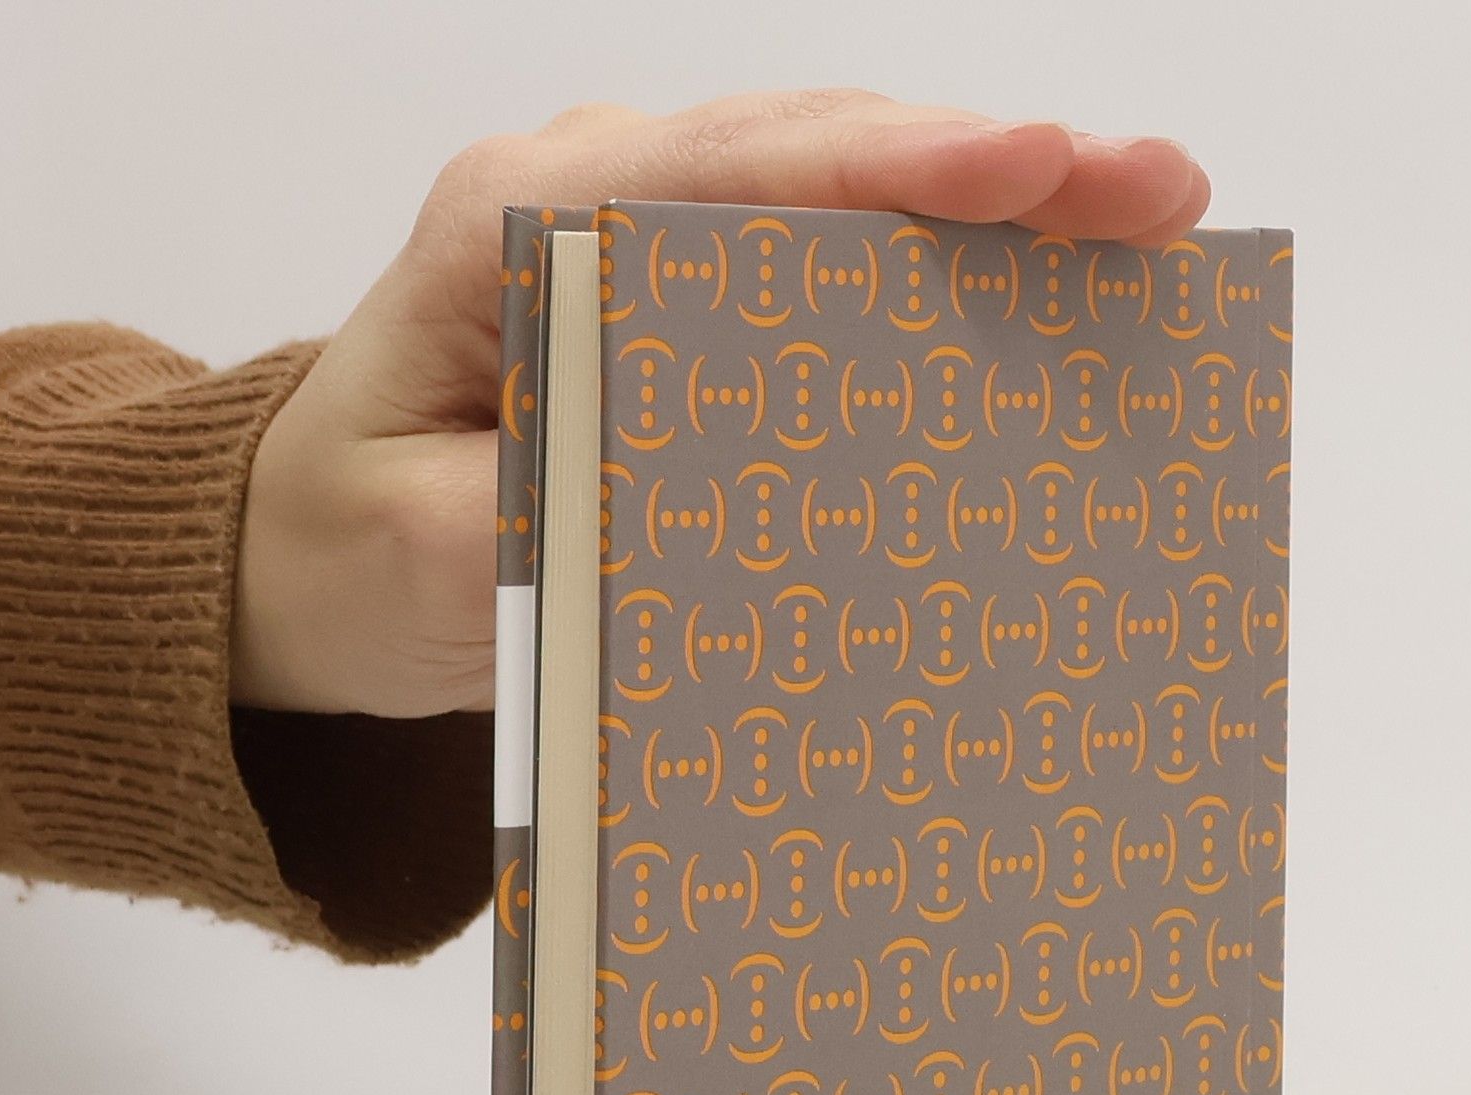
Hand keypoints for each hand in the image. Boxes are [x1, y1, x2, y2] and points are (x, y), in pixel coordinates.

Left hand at [232, 91, 1210, 715]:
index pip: (732, 171)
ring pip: (847, 196)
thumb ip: (545, 520)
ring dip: (998, 215)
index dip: (894, 168)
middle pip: (823, 156)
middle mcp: (597, 202)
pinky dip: (946, 280)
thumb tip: (712, 512)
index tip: (1029, 171)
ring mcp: (652, 246)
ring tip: (1147, 228)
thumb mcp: (425, 557)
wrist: (311, 562)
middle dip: (998, 171)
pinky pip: (834, 268)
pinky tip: (1051, 297)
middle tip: (1159, 193)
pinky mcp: (693, 312)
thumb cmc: (355, 551)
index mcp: (518, 227)